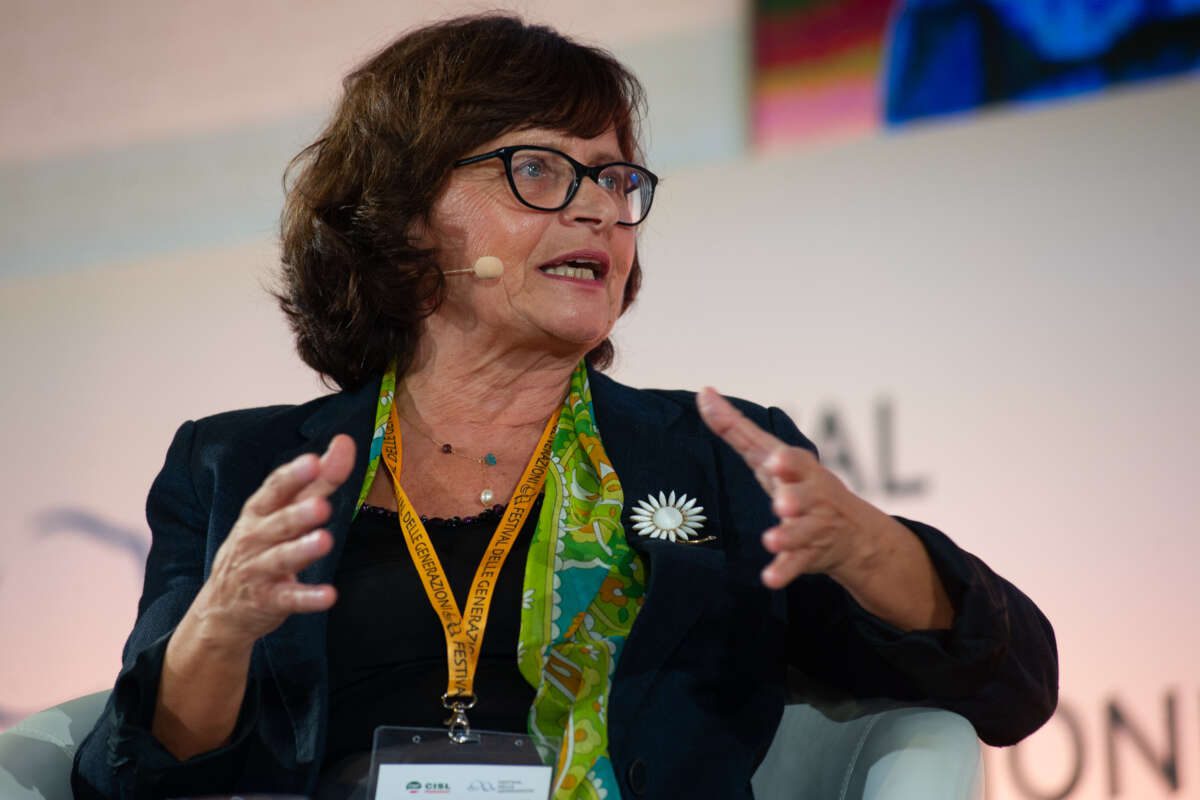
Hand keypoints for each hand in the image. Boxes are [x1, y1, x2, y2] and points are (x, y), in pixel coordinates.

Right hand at [188, 435, 356, 647]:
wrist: (221, 609)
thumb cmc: (259, 548)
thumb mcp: (282, 512)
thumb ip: (318, 480)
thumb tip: (345, 442)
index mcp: (259, 511)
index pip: (275, 489)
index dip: (293, 476)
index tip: (313, 461)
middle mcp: (255, 537)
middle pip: (278, 522)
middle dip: (299, 513)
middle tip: (322, 505)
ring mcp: (259, 570)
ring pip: (281, 558)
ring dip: (303, 550)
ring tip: (324, 541)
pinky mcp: (268, 601)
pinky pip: (289, 598)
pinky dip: (308, 598)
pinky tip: (329, 596)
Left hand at [696, 388, 896, 589]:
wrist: (851, 532)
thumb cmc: (799, 483)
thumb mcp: (771, 454)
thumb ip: (736, 427)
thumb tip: (703, 392)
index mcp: (800, 469)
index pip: (796, 461)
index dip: (787, 463)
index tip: (775, 462)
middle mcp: (811, 496)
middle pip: (804, 496)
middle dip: (794, 499)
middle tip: (782, 504)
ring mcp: (811, 526)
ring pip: (801, 532)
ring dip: (787, 536)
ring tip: (772, 540)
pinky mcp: (808, 554)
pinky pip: (796, 564)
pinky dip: (784, 571)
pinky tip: (769, 578)